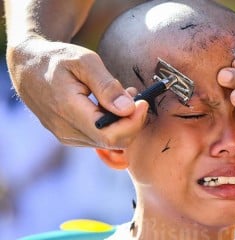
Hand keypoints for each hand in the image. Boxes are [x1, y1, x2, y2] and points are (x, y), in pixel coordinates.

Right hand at [6, 38, 148, 148]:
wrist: (28, 67)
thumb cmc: (56, 59)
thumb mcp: (84, 61)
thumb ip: (107, 86)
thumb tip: (128, 109)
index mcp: (68, 111)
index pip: (111, 135)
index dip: (133, 122)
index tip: (142, 102)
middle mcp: (67, 131)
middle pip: (114, 141)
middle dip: (132, 121)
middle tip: (137, 97)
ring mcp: (68, 136)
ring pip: (109, 141)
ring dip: (124, 121)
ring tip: (124, 94)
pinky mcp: (71, 136)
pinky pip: (100, 137)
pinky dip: (113, 123)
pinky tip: (112, 104)